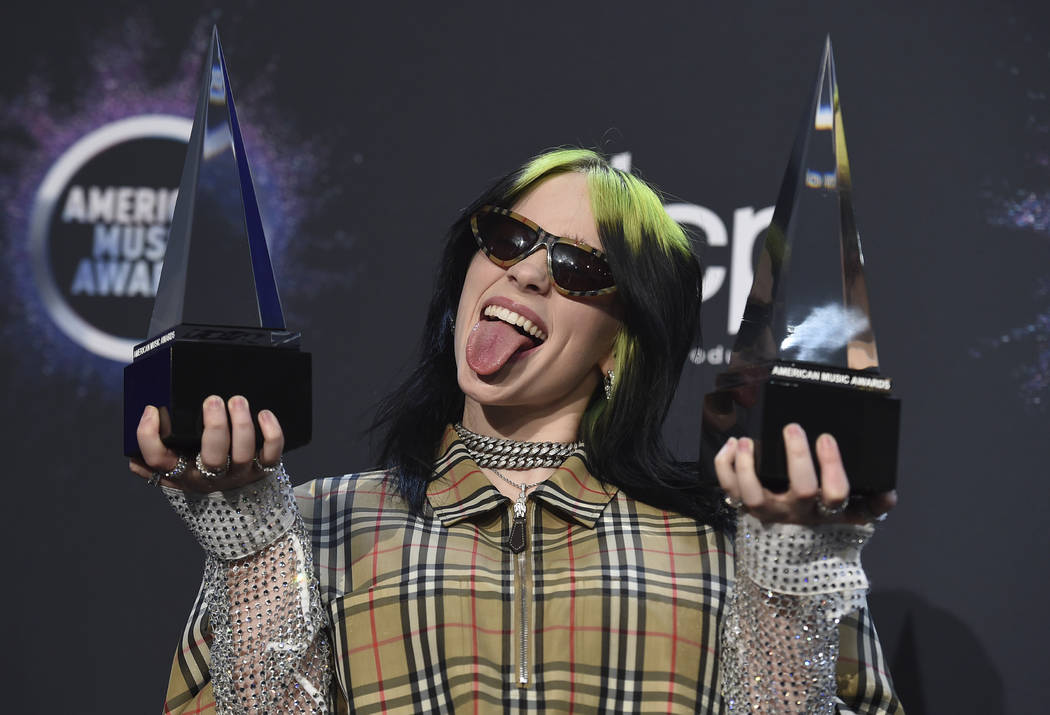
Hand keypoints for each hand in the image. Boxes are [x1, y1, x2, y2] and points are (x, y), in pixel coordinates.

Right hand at [129, 395, 284, 492]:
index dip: (149, 437)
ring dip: (242, 425)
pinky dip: (272, 433)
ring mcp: (239, 474)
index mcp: (182, 474)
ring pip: (243, 454)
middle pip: (212, 458)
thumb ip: (154, 462)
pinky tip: (264, 413)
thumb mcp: (175, 472)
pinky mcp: (264, 469)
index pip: (160, 461)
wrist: (237, 502)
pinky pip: (272, 454)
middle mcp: (211, 477)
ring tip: (237, 400)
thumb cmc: (200, 473)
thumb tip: (132, 455)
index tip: (151, 410)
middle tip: (212, 400)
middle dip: (214, 427)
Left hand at [713, 422, 896, 524]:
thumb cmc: (824, 519)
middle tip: (794, 427)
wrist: (792, 558)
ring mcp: (770, 511)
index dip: (834, 468)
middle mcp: (799, 512)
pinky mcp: (745, 507)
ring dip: (748, 466)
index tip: (827, 438)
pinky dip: (724, 466)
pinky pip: (729, 490)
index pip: (838, 495)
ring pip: (755, 496)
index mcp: (828, 511)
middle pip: (802, 490)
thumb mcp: (853, 512)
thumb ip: (870, 498)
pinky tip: (731, 445)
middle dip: (798, 456)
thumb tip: (887, 482)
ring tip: (747, 440)